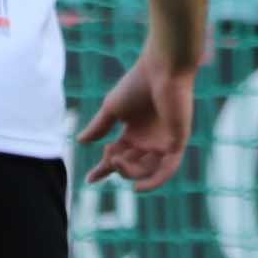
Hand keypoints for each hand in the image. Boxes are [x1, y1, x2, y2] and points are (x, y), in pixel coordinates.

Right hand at [80, 45, 198, 190]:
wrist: (161, 70)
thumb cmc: (137, 84)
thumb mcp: (112, 109)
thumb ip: (99, 127)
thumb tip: (80, 141)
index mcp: (135, 133)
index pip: (118, 158)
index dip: (104, 169)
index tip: (89, 180)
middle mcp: (150, 140)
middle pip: (130, 166)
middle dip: (116, 166)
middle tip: (108, 152)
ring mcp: (164, 142)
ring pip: (146, 170)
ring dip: (129, 171)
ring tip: (117, 159)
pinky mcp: (177, 142)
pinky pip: (168, 169)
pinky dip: (154, 181)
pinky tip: (138, 188)